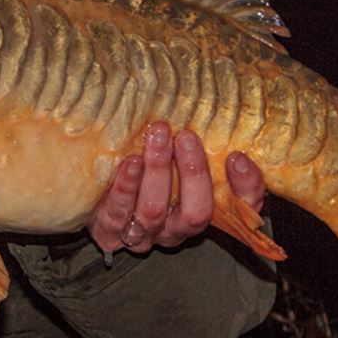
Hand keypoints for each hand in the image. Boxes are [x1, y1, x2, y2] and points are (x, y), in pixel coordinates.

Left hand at [88, 121, 265, 252]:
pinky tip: (130, 162)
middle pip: (196, 214)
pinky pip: (119, 213)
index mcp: (202, 210)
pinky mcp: (109, 231)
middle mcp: (177, 228)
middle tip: (186, 136)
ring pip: (155, 210)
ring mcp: (144, 234)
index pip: (241, 210)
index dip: (245, 188)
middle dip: (193, 173)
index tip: (237, 156)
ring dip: (158, 171)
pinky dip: (126, 187)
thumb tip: (212, 103)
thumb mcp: (175, 154)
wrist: (91, 198)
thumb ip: (196, 140)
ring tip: (157, 136)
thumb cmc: (143, 168)